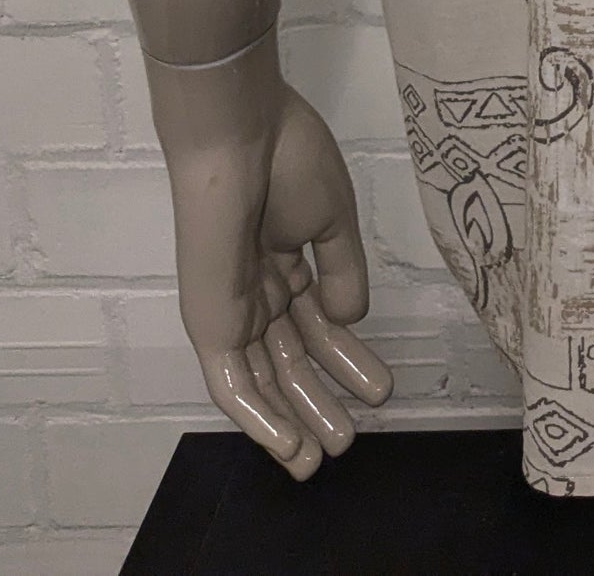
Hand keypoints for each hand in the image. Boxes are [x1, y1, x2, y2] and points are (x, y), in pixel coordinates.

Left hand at [150, 48, 392, 478]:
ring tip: (326, 454)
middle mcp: (257, 290)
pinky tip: (290, 445)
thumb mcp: (333, 217)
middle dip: (320, 399)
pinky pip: (234, 382)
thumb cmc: (289, 161)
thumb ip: (342, 272)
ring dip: (293, 419)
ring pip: (265, 378)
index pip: (317, 323)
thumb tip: (351, 320)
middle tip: (349, 440)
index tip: (381, 389)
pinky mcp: (212, 324)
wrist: (240, 139)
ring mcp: (233, 309)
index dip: (348, 358)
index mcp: (284, 259)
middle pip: (291, 358)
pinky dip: (260, 418)